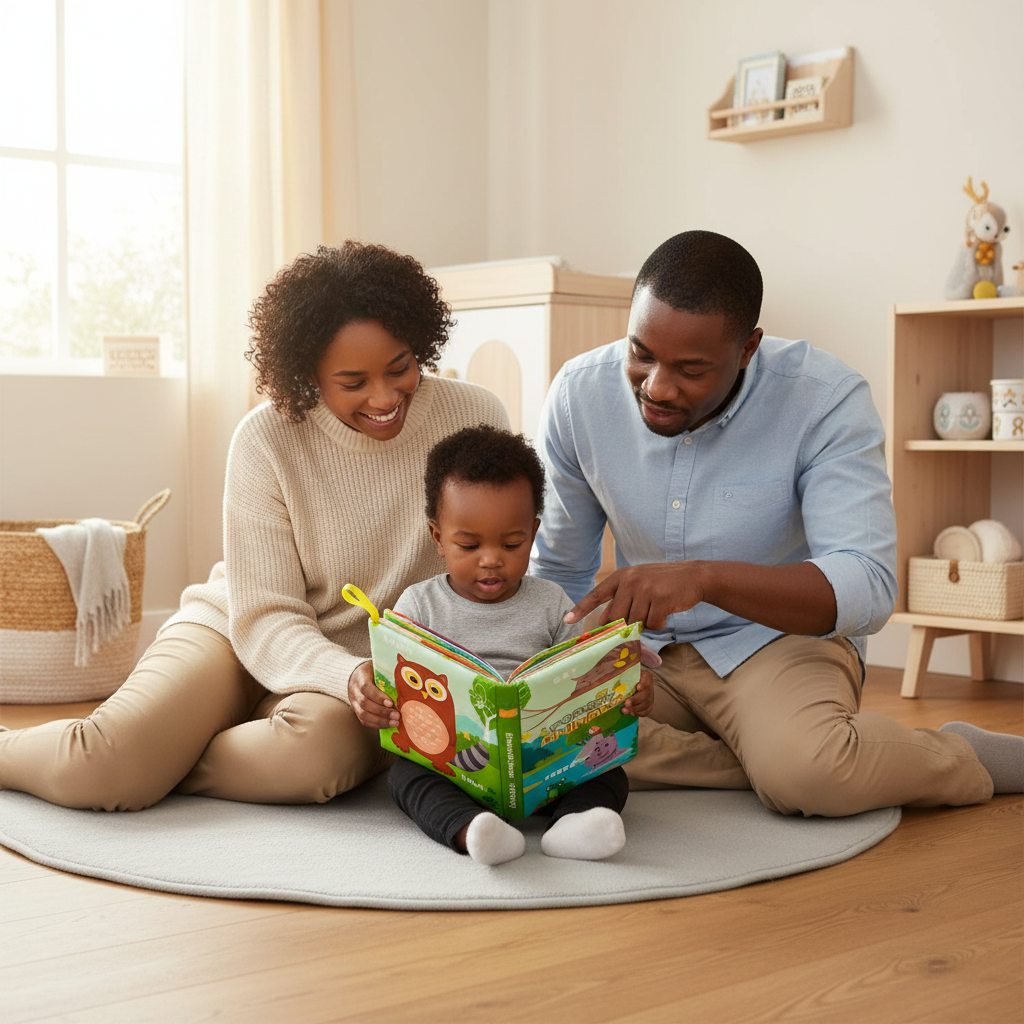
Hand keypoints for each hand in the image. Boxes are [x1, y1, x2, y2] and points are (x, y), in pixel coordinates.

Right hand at [347, 660, 398, 728]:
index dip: (378, 697)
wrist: (357, 675)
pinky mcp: (356, 710)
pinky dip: (376, 724)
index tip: (391, 703)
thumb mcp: (379, 668)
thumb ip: (388, 675)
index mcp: (360, 676)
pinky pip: (364, 720)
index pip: (366, 688)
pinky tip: (388, 725)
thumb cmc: (373, 671)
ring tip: (394, 722)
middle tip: (397, 715)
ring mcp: (353, 702)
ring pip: (363, 715)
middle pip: (365, 703)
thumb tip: (407, 682)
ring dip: (380, 721)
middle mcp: (354, 690)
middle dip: (382, 711)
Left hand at [566, 563, 703, 630]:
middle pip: (616, 617)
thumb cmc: (663, 584)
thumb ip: (620, 600)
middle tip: (640, 619)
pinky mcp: (660, 599)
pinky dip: (659, 624)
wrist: (694, 576)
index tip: (567, 619)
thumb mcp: (638, 585)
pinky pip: (652, 625)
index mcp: (622, 576)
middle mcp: (631, 581)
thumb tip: (601, 623)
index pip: (597, 594)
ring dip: (646, 623)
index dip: (581, 608)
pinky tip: (666, 610)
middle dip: (625, 626)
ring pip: (635, 623)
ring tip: (656, 609)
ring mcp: (645, 589)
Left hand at [622, 669, 653, 716]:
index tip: (638, 687)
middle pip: (645, 694)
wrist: (631, 684)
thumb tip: (607, 674)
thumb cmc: (626, 677)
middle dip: (635, 700)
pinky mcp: (648, 705)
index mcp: (644, 676)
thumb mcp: (623, 672)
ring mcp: (649, 697)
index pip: (647, 679)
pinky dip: (639, 713)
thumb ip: (619, 672)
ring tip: (625, 710)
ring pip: (646, 704)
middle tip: (626, 703)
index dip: (643, 683)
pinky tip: (631, 713)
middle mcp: (649, 687)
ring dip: (635, 708)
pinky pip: (646, 711)